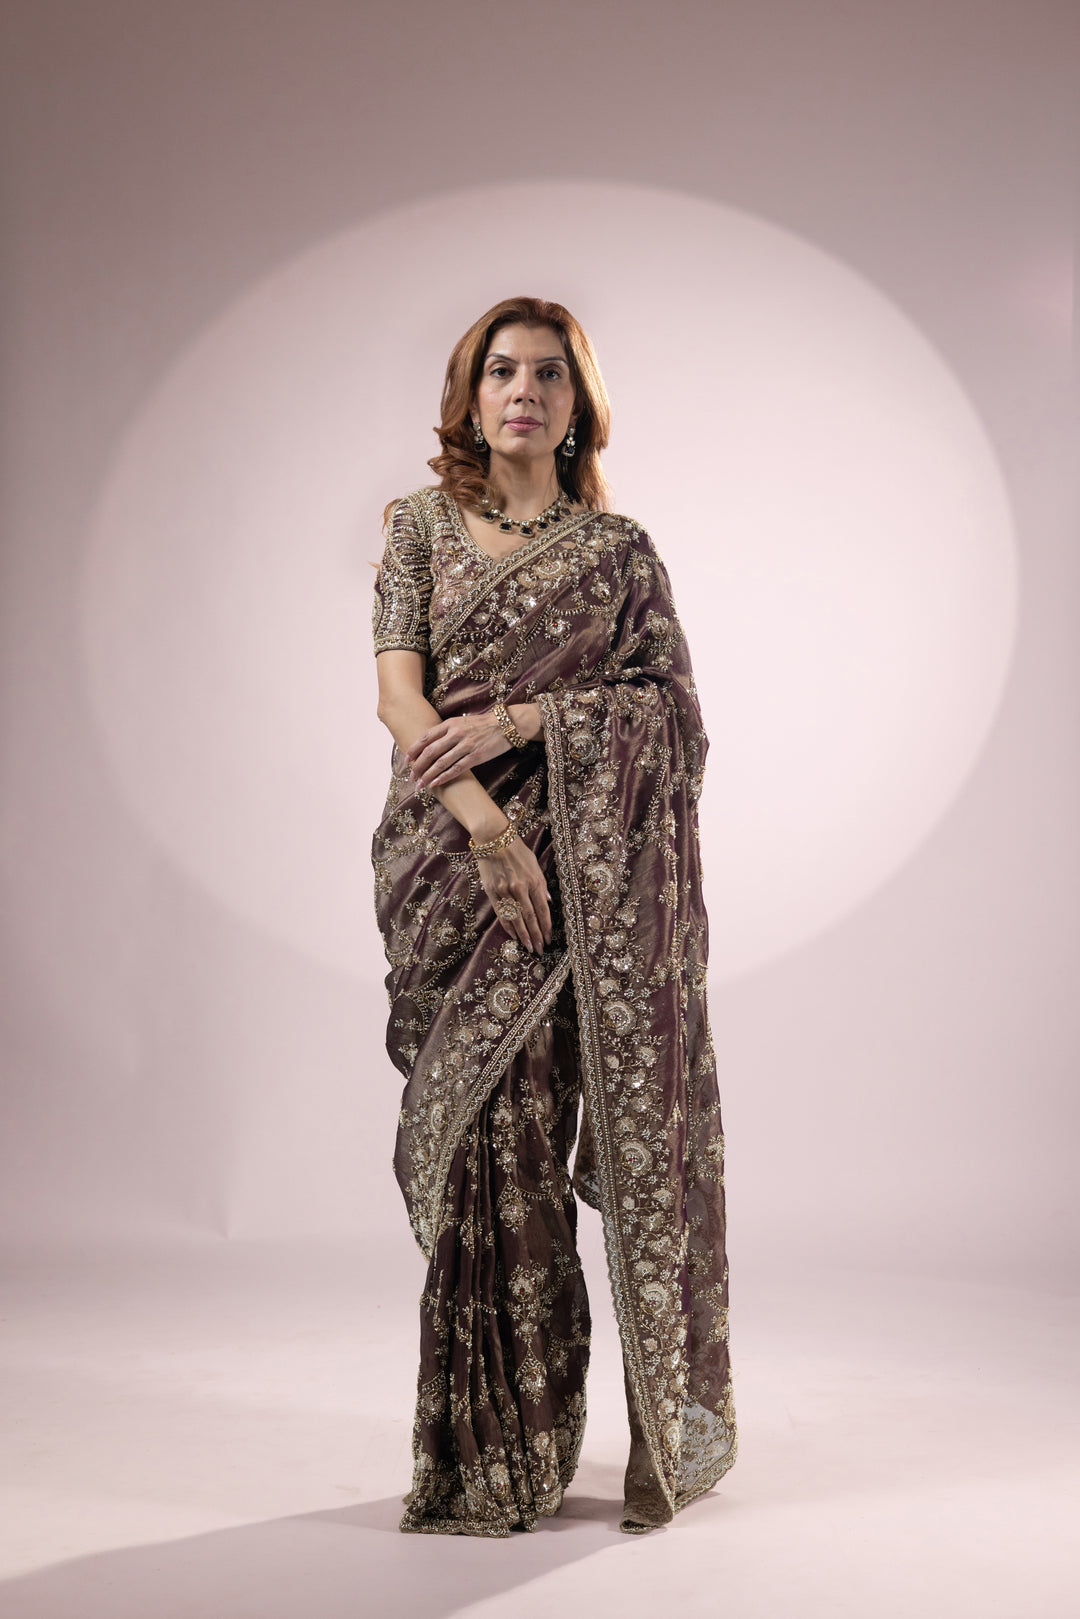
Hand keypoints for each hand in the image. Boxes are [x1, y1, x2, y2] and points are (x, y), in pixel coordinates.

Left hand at [405, 709, 509, 789]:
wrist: (507, 725)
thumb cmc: (484, 724)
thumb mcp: (462, 722)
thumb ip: (447, 731)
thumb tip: (430, 745)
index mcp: (450, 724)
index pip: (426, 737)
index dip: (414, 749)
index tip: (407, 759)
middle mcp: (456, 734)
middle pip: (430, 751)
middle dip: (418, 765)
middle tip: (411, 776)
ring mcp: (466, 745)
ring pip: (441, 762)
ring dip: (428, 775)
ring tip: (420, 784)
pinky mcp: (476, 757)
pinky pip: (456, 769)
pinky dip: (443, 777)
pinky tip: (435, 783)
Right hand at [477, 837, 552, 953]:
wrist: (494, 839)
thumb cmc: (517, 850)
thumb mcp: (535, 864)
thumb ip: (542, 884)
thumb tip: (548, 902)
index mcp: (534, 881)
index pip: (542, 909)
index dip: (546, 926)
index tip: (549, 939)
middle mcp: (520, 888)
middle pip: (530, 917)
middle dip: (536, 935)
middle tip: (540, 949)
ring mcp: (505, 891)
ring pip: (516, 919)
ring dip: (523, 935)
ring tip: (529, 947)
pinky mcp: (492, 892)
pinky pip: (501, 913)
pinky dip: (508, 926)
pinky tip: (513, 936)